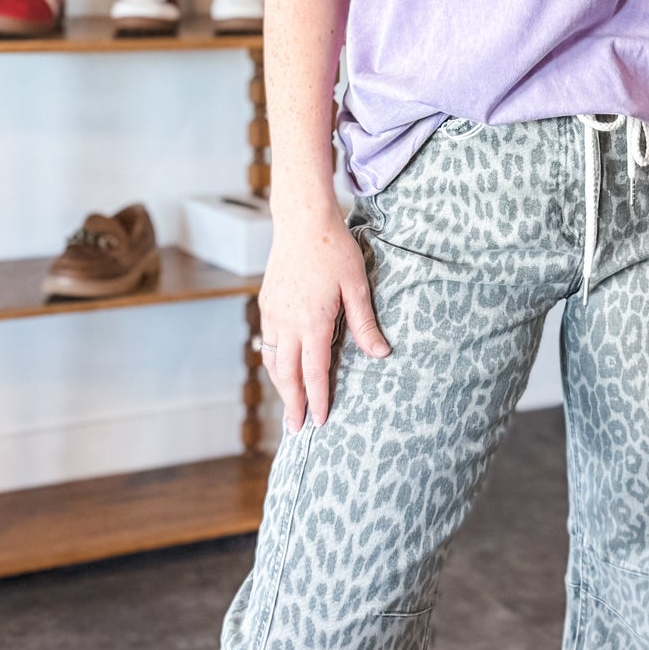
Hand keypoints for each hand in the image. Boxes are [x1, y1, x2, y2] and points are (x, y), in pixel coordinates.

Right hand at [259, 191, 389, 434]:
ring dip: (281, 386)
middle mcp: (287, 322)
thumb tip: (381, 355)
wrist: (302, 220)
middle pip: (288, 375)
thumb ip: (365, 324)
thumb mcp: (357, 286)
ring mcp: (273, 313)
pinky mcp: (267, 303)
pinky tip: (282, 369)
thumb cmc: (334, 250)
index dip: (318, 399)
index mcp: (311, 322)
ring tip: (289, 405)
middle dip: (293, 404)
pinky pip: (268, 342)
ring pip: (273, 360)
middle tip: (296, 429)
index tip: (320, 421)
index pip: (314, 373)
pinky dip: (274, 363)